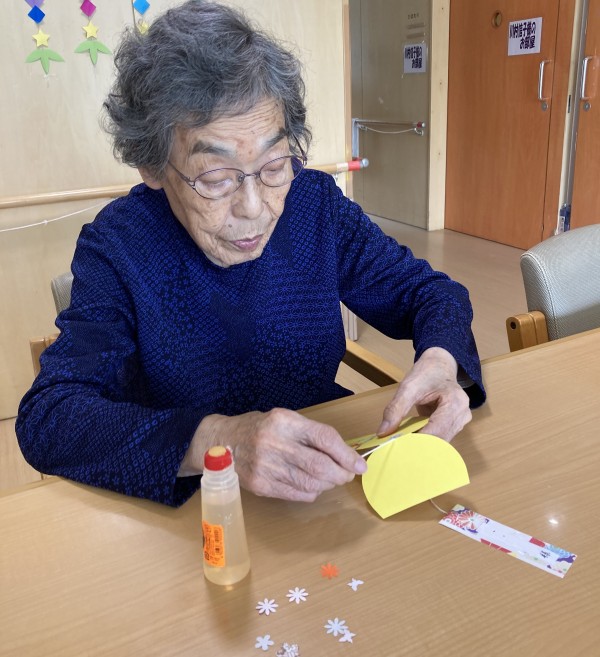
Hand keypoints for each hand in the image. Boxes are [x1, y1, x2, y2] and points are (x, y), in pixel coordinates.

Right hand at [180, 408, 366, 501]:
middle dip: (341, 473)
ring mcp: (266, 466)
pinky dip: (312, 492)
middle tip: (348, 475)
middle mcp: (275, 443)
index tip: (359, 464)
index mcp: (284, 421)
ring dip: (328, 484)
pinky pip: (298, 494)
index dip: (346, 454)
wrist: (221, 443)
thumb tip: (345, 454)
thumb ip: (312, 434)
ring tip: (330, 479)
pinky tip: (311, 484)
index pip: (325, 438)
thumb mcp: (284, 419)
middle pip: (320, 465)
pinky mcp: (261, 485)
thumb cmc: (259, 429)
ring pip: (312, 483)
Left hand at [377, 347, 471, 441]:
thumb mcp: (408, 387)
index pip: (436, 431)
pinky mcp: (453, 426)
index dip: (416, 442)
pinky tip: (410, 441)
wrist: (439, 366)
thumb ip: (395, 409)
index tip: (396, 447)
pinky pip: (438, 439)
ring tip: (402, 445)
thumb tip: (383, 432)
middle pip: (439, 440)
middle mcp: (462, 416)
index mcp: (456, 403)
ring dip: (421, 446)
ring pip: (439, 443)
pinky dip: (424, 441)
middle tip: (396, 449)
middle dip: (417, 446)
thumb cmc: (426, 373)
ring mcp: (460, 422)